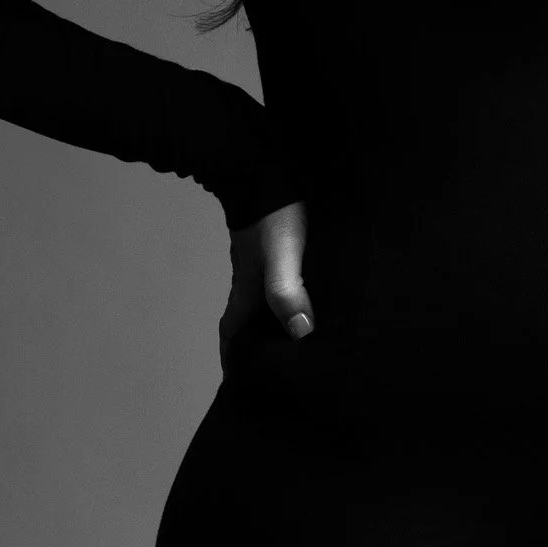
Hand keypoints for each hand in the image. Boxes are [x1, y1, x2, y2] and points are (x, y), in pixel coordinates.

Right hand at [219, 200, 314, 368]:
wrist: (265, 162)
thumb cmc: (275, 212)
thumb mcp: (284, 255)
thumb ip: (287, 292)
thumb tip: (301, 334)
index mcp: (246, 288)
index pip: (232, 333)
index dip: (235, 360)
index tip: (244, 384)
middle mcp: (250, 278)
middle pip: (249, 321)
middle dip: (260, 346)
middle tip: (283, 368)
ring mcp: (261, 259)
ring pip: (266, 300)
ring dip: (278, 320)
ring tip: (304, 337)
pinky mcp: (276, 243)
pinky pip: (281, 279)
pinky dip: (292, 295)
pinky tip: (315, 294)